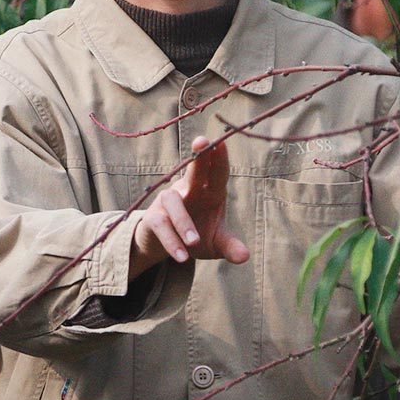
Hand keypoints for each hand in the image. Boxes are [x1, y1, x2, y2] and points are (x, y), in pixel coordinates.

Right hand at [129, 136, 249, 275]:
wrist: (167, 248)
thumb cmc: (196, 236)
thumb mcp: (216, 244)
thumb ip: (230, 246)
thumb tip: (244, 257)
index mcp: (209, 192)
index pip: (217, 172)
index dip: (219, 157)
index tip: (222, 141)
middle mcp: (189, 190)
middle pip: (194, 171)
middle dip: (199, 158)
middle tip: (202, 142)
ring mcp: (169, 201)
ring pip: (174, 202)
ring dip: (184, 222)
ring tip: (194, 243)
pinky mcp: (154, 218)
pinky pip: (161, 225)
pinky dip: (172, 240)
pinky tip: (182, 256)